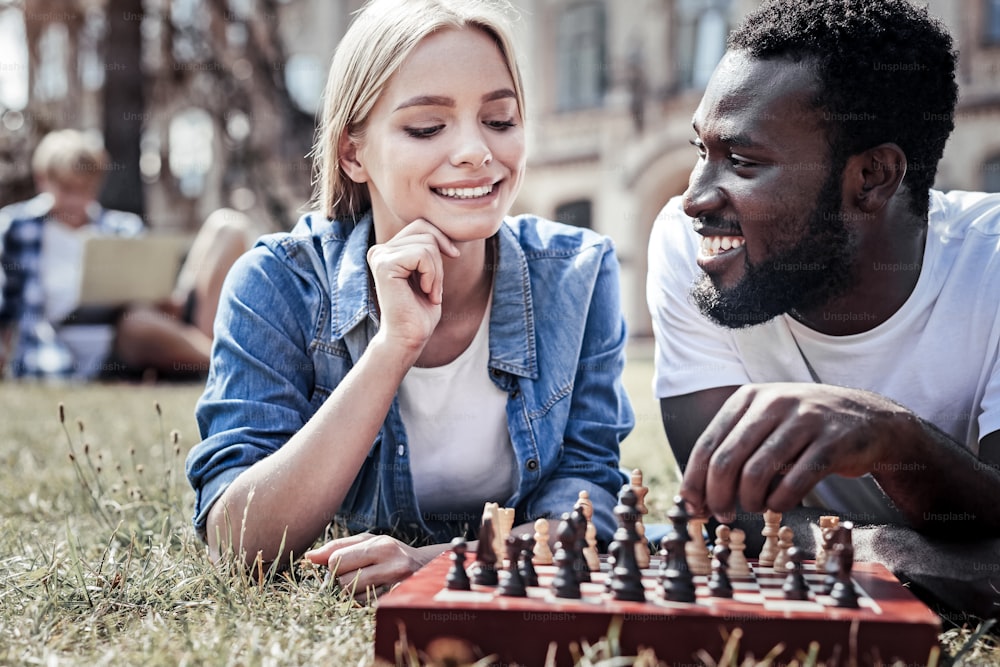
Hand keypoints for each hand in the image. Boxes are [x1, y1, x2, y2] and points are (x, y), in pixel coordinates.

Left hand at [303, 533, 437, 599]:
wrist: (425, 568)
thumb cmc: (390, 552)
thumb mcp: (367, 542)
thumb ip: (338, 546)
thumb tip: (309, 557)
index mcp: (381, 545)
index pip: (336, 560)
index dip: (333, 565)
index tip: (343, 564)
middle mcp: (392, 565)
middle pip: (343, 582)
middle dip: (342, 580)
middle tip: (356, 574)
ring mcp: (397, 587)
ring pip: (353, 598)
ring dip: (353, 593)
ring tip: (367, 583)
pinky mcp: (396, 604)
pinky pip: (365, 608)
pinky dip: (364, 602)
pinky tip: (374, 593)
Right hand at [367, 220, 459, 355]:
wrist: (409, 337)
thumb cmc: (420, 310)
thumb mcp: (429, 271)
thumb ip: (429, 247)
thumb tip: (446, 225)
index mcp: (388, 249)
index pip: (422, 225)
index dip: (442, 240)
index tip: (452, 258)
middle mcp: (380, 249)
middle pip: (425, 230)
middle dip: (440, 259)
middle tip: (434, 287)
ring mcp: (380, 255)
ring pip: (427, 244)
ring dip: (437, 272)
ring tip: (429, 293)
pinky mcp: (384, 264)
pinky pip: (423, 255)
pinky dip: (432, 275)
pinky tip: (424, 293)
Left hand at [681, 382, 910, 521]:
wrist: (871, 419)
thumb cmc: (804, 429)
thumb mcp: (765, 423)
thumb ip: (732, 450)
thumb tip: (694, 496)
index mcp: (749, 397)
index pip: (708, 445)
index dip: (695, 481)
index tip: (691, 507)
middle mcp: (773, 403)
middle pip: (727, 461)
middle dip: (718, 496)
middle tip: (722, 514)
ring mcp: (804, 420)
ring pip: (757, 473)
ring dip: (749, 501)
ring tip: (754, 507)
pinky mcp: (832, 443)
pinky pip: (794, 482)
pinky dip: (779, 502)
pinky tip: (777, 505)